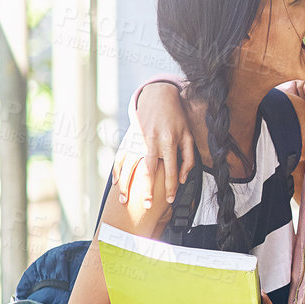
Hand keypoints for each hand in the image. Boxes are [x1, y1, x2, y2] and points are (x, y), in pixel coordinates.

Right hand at [121, 83, 196, 207]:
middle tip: (146, 206)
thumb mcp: (188, 136)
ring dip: (126, 185)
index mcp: (168, 142)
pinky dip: (117, 171)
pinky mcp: (129, 138)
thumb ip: (188, 158)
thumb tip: (182, 178)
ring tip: (124, 200)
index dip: (170, 187)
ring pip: (130, 166)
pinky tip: (116, 183)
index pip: (170, 171)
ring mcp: (138, 140)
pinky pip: (121, 157)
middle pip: (148, 172)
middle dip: (146, 190)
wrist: (158, 96)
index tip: (169, 200)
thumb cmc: (176, 118)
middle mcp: (152, 143)